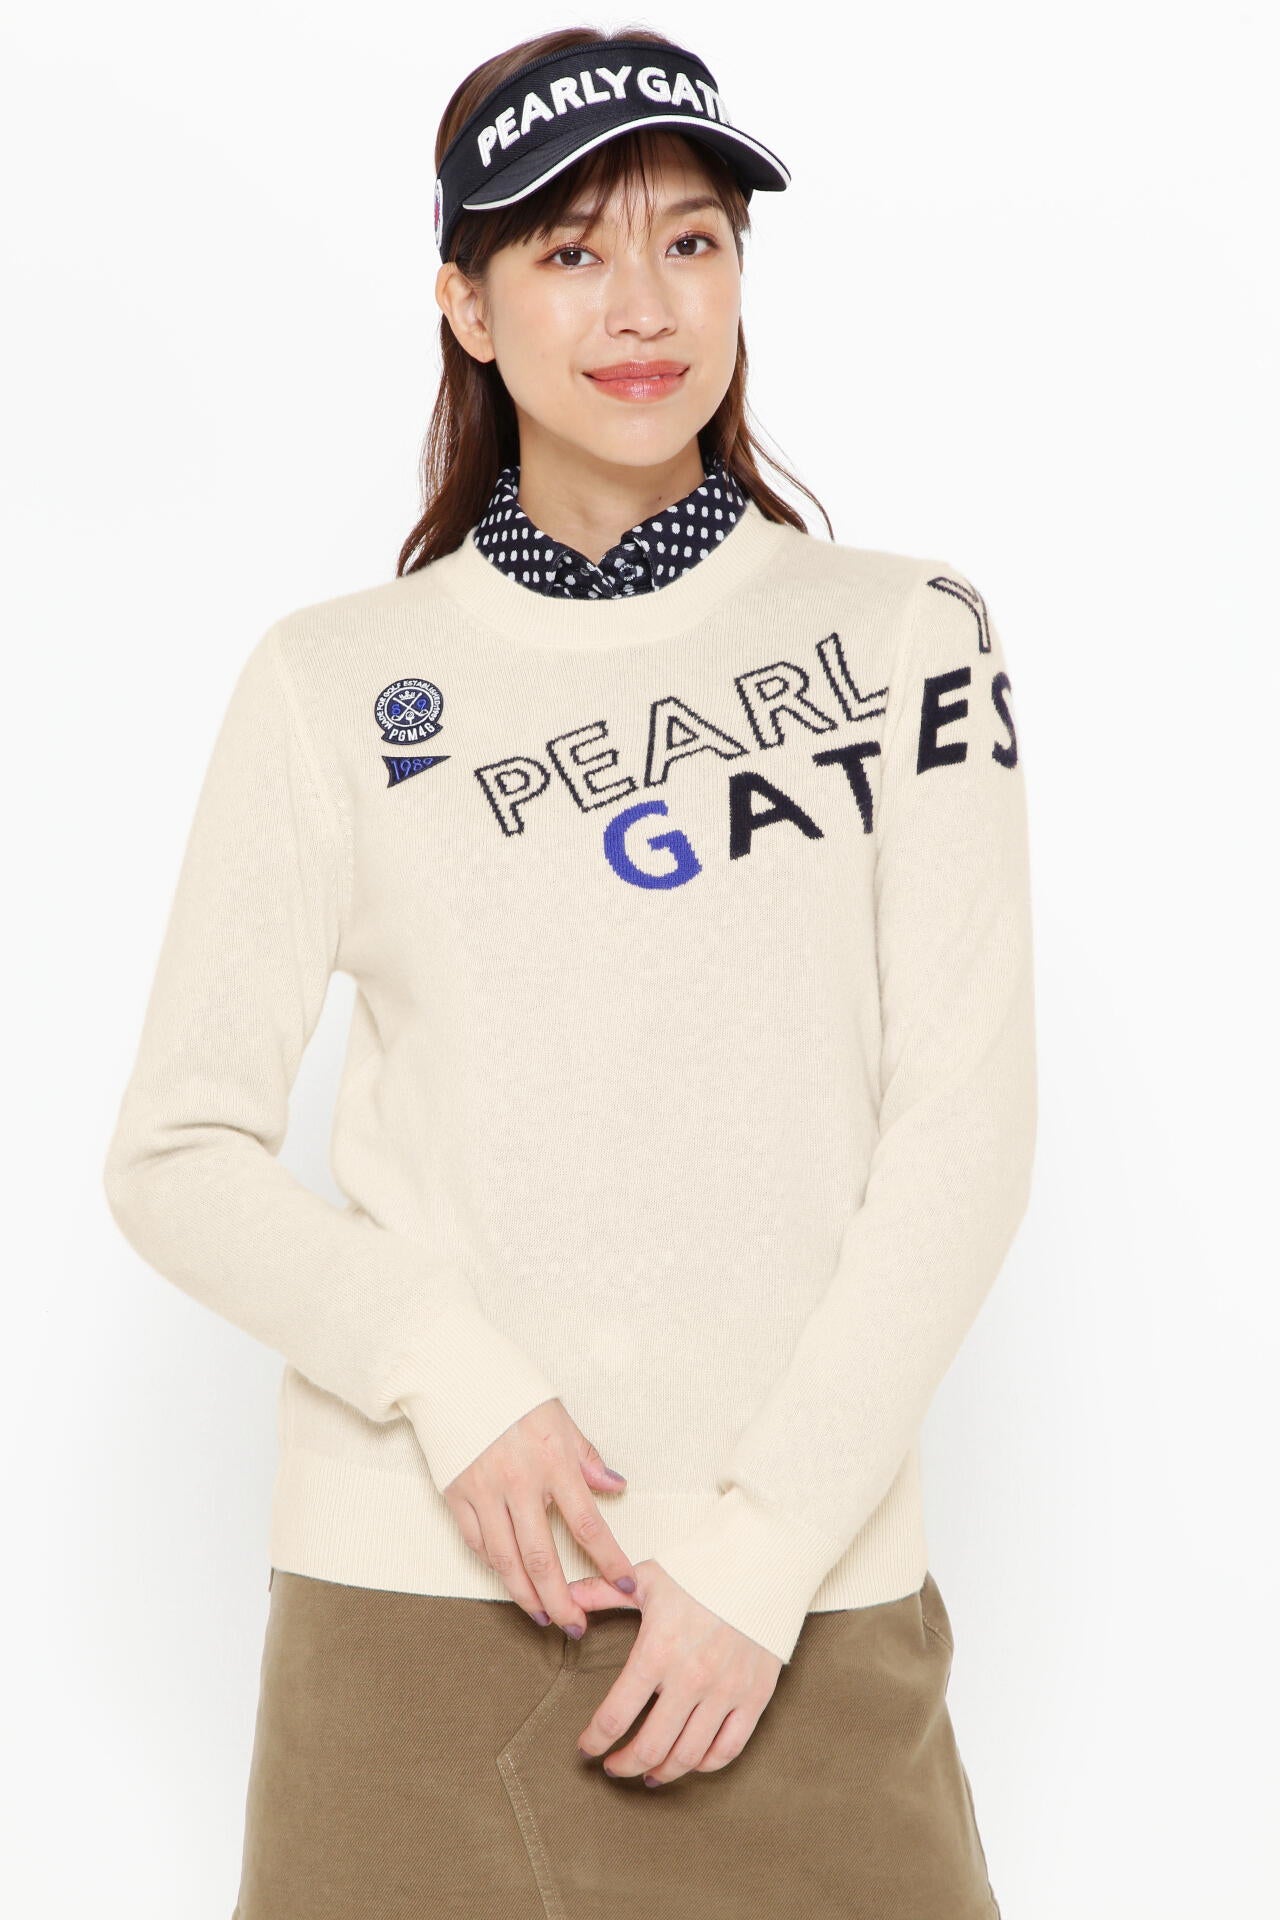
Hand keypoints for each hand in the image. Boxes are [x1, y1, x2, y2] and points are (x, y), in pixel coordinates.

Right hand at [443, 1398, 637, 1636]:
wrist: (453, 1371)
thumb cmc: (512, 1391)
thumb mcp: (559, 1416)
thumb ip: (587, 1456)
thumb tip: (617, 1486)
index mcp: (553, 1461)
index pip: (588, 1524)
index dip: (610, 1560)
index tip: (627, 1584)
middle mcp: (519, 1481)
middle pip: (542, 1557)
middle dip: (563, 1598)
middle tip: (577, 1626)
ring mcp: (483, 1491)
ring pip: (505, 1560)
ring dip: (526, 1595)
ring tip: (544, 1616)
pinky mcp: (455, 1494)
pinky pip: (476, 1542)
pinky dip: (494, 1566)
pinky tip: (509, 1579)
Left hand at [568, 1560, 783, 1783]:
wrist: (762, 1562)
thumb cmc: (700, 1569)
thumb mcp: (646, 1578)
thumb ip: (601, 1593)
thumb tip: (564, 1599)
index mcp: (657, 1651)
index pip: (615, 1716)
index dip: (594, 1740)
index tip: (586, 1748)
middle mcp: (690, 1679)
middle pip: (650, 1747)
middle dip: (625, 1765)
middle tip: (613, 1768)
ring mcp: (725, 1692)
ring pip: (688, 1756)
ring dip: (662, 1772)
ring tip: (648, 1773)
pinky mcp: (755, 1697)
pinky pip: (728, 1749)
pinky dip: (705, 1765)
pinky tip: (690, 1761)